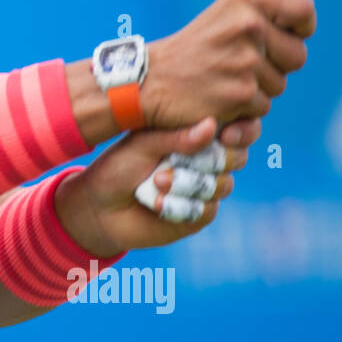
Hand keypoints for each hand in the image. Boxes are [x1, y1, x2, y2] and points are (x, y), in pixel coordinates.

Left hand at [54, 116, 260, 256]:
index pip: (235, 129)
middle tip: (173, 161)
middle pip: (236, 157)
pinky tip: (156, 205)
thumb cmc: (118, 167)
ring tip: (156, 182)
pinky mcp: (198, 215)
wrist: (100, 207)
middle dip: (210, 160)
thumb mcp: (143, 145)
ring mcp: (205, 188)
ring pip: (222, 185)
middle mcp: (205, 160)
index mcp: (194, 134)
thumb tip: (212, 125)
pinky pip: (206, 210)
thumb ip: (176, 137)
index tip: (227, 135)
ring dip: (188, 184)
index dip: (241, 132)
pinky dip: (179, 207)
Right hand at [141, 0, 314, 128]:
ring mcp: (246, 61)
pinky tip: (219, 97)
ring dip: (258, 89)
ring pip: (280, 84)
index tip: (291, 35)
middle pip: (298, 55)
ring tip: (224, 80)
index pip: (302, 9)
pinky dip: (244, 109)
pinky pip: (263, 106)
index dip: (303, 26)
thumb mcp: (221, 17)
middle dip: (277, 65)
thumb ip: (260, 16)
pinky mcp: (242, 93)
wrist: (150, 81)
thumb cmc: (189, 51)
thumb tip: (304, 20)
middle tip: (244, 65)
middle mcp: (248, 26)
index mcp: (244, 2)